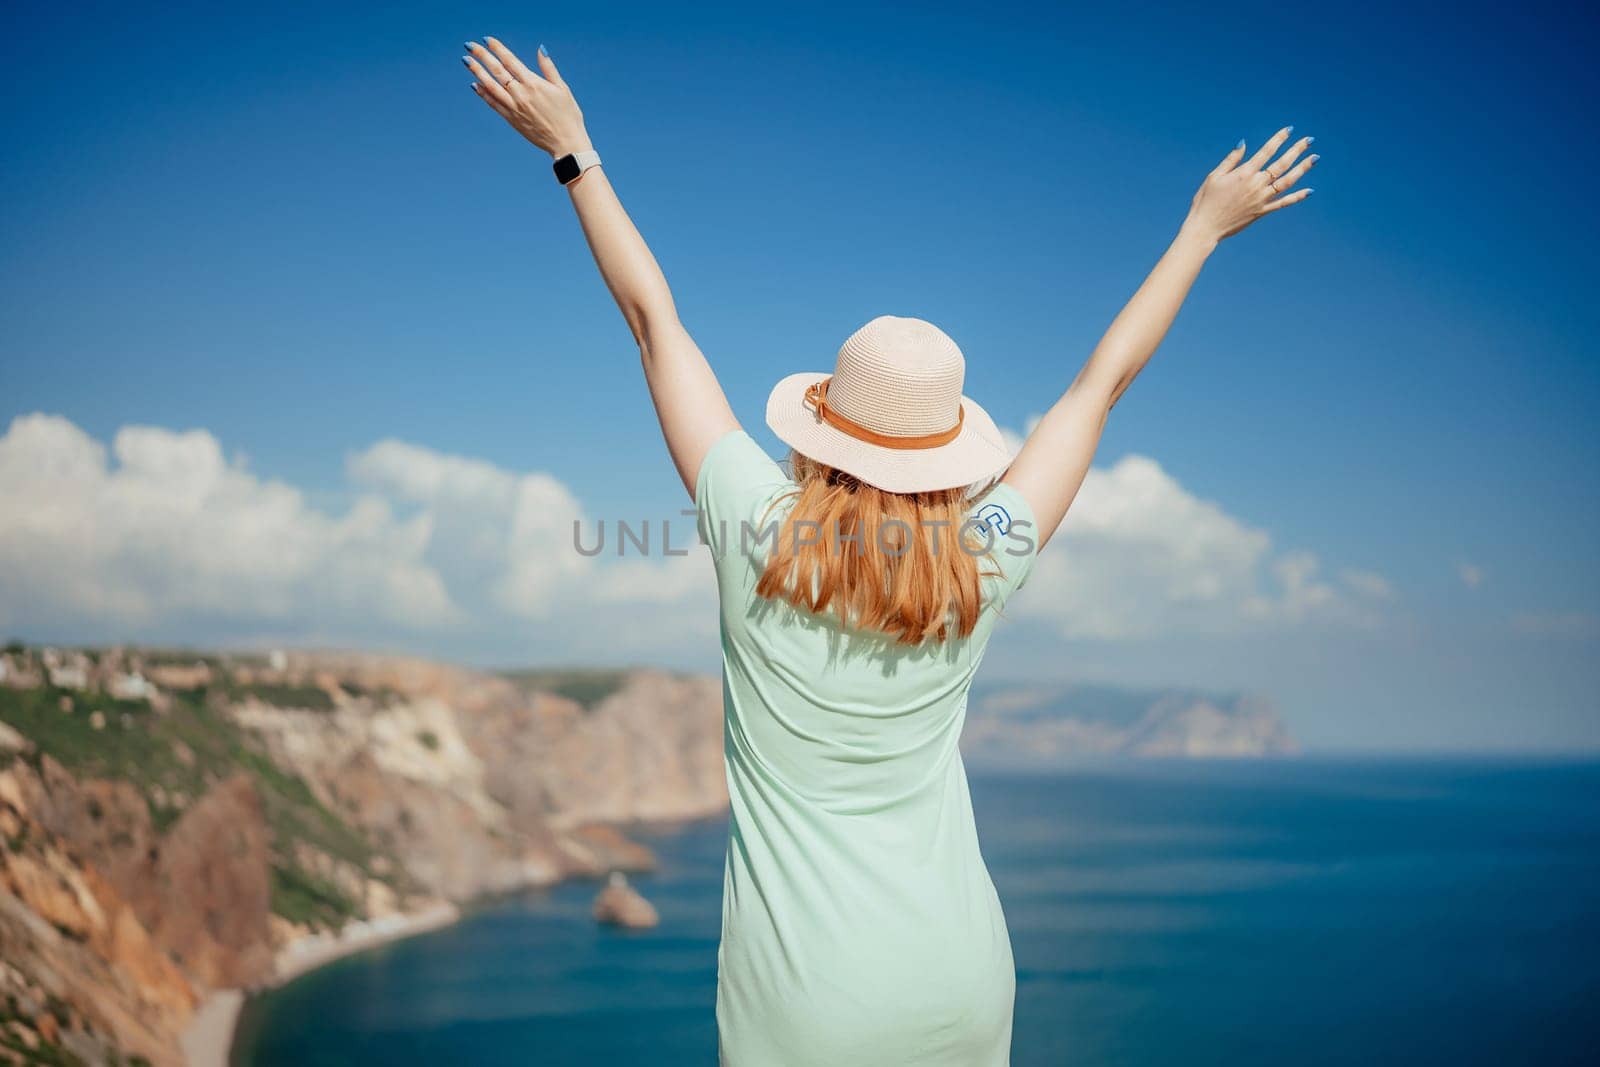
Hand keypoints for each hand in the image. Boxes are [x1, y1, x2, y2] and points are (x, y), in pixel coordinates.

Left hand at [463, 38, 591, 158]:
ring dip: (477, 72)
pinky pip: (494, 104)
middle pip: (497, 71)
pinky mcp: (512, 119)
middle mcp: (521, 94)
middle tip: (469, 45)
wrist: (566, 143)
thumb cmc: (568, 115)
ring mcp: (514, 108)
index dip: (497, 49)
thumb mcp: (562, 88)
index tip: (486, 40)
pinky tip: (476, 84)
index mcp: (534, 84)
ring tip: (467, 61)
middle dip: (482, 56)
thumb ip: (549, 68)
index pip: (510, 61)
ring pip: (491, 86)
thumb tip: (541, 49)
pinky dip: (483, 93)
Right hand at [1182, 126, 1317, 243]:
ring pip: (1287, 181)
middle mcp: (1256, 184)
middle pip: (1282, 164)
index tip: (1290, 129)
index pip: (1266, 151)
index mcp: (1244, 173)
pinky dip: (1297, 197)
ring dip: (1302, 169)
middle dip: (1297, 150)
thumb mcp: (1214, 176)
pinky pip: (1283, 203)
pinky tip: (1309, 190)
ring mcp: (1261, 199)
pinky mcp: (1262, 211)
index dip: (1279, 139)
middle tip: (1309, 140)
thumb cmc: (1206, 200)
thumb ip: (1231, 159)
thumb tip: (1243, 143)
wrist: (1206, 227)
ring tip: (1314, 158)